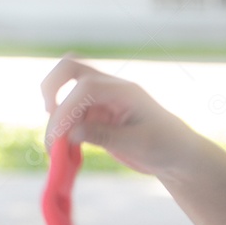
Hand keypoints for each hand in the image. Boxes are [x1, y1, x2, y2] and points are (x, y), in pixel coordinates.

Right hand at [40, 55, 210, 178]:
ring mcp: (100, 101)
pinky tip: (63, 150)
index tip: (59, 137)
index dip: (66, 108)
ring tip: (56, 149)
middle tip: (48, 114)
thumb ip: (104, 136)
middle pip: (69, 68)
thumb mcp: (139, 144)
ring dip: (55, 117)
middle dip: (50, 88)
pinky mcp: (94, 116)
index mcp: (124, 90)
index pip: (85, 87)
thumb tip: (71, 132)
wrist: (177, 156)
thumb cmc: (166, 146)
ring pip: (64, 94)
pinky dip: (61, 129)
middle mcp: (109, 89)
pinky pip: (68, 116)